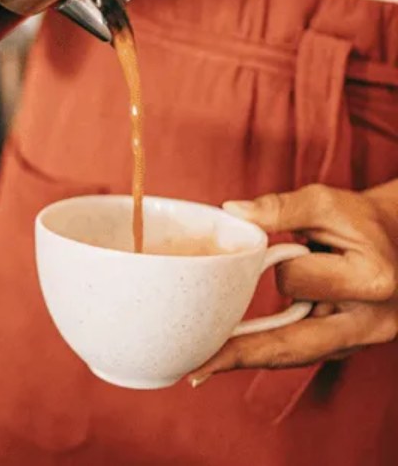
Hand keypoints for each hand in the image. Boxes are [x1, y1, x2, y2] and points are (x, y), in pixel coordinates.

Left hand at [188, 180, 397, 384]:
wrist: (393, 242)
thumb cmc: (359, 221)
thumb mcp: (326, 203)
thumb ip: (280, 208)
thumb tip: (232, 211)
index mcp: (372, 281)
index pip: (297, 281)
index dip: (278, 263)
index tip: (279, 248)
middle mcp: (370, 323)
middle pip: (295, 346)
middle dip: (243, 357)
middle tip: (196, 370)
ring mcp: (357, 341)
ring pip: (292, 355)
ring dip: (246, 360)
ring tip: (198, 370)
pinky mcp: (342, 346)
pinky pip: (296, 352)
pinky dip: (263, 354)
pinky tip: (223, 360)